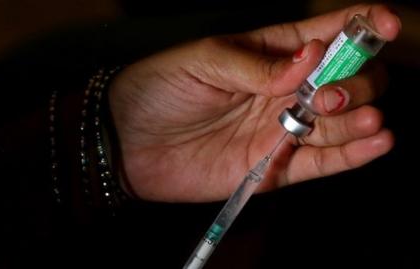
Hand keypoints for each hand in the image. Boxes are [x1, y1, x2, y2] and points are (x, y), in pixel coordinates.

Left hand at [109, 4, 400, 201]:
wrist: (128, 143)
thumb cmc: (158, 89)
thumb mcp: (202, 61)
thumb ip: (257, 64)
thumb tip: (311, 57)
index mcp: (269, 54)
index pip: (326, 35)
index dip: (361, 27)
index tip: (384, 25)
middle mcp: (283, 91)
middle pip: (345, 80)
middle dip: (355, 82)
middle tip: (330, 95)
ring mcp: (280, 130)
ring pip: (340, 122)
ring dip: (361, 117)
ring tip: (364, 118)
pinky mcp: (273, 167)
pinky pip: (321, 161)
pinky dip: (351, 154)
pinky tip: (376, 141)